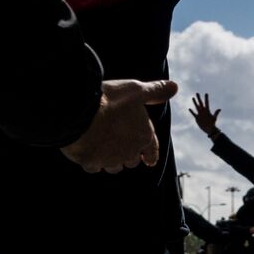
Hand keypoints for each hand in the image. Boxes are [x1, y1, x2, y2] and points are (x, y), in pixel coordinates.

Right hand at [60, 78, 179, 173]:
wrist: (80, 112)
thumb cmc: (110, 100)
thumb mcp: (136, 90)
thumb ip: (154, 91)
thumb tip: (174, 87)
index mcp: (143, 137)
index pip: (151, 152)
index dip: (150, 155)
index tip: (148, 160)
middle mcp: (129, 152)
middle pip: (132, 161)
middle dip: (129, 156)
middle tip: (122, 147)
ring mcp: (109, 160)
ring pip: (114, 167)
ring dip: (112, 160)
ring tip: (105, 149)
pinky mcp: (90, 162)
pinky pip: (94, 166)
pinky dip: (93, 161)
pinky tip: (88, 152)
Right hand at [190, 93, 219, 135]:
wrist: (209, 129)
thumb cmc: (212, 123)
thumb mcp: (214, 118)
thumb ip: (216, 113)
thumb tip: (220, 109)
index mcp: (207, 110)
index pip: (206, 103)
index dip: (206, 98)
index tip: (206, 93)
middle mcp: (203, 111)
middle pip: (200, 103)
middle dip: (199, 98)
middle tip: (197, 93)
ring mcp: (200, 114)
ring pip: (196, 107)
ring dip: (195, 102)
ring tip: (193, 98)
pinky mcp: (197, 118)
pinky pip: (194, 114)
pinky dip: (192, 111)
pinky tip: (189, 109)